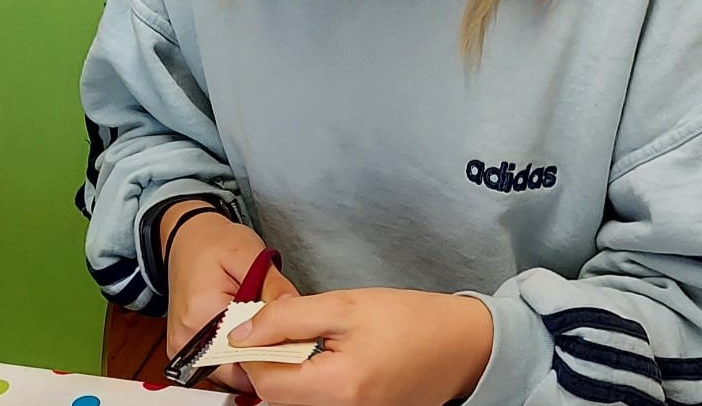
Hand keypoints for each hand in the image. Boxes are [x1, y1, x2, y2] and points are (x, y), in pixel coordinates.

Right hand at [162, 202, 299, 392]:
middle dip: (265, 357)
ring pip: (229, 371)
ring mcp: (182, 349)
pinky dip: (239, 356)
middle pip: (236, 369)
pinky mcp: (185, 350)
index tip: (295, 340)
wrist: (187, 239)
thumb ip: (273, 285)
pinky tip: (253, 335)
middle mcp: (186, 340)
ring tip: (270, 332)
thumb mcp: (251, 253)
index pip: (246, 353)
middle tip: (286, 336)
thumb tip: (295, 311)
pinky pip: (219, 365)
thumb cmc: (215, 243)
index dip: (274, 350)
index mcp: (201, 314)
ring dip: (252, 357)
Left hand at [231, 288, 493, 405]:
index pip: (265, 381)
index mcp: (337, 388)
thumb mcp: (346, 305)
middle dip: (274, 361)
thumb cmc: (410, 320)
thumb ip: (289, 317)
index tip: (258, 324)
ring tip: (318, 342)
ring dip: (292, 373)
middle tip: (294, 327)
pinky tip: (332, 359)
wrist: (460, 345)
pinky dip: (312, 383)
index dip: (254, 351)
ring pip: (294, 402)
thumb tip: (241, 333)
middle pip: (276, 397)